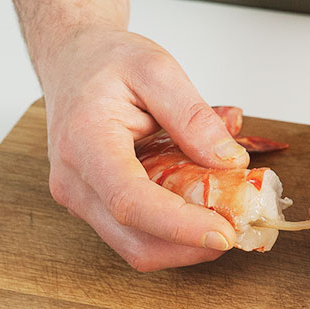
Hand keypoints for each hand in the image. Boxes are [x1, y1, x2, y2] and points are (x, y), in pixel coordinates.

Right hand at [40, 27, 250, 270]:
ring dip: (185, 245)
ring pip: (136, 248)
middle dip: (191, 247)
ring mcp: (80, 201)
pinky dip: (172, 233)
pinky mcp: (93, 208)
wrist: (71, 61)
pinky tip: (196, 208)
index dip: (179, 226)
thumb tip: (229, 163)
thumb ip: (193, 117)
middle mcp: (74, 182)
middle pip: (134, 241)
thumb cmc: (106, 61)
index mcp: (84, 142)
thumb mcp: (157, 69)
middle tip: (238, 226)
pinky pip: (134, 236)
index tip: (224, 233)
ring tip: (222, 215)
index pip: (130, 201)